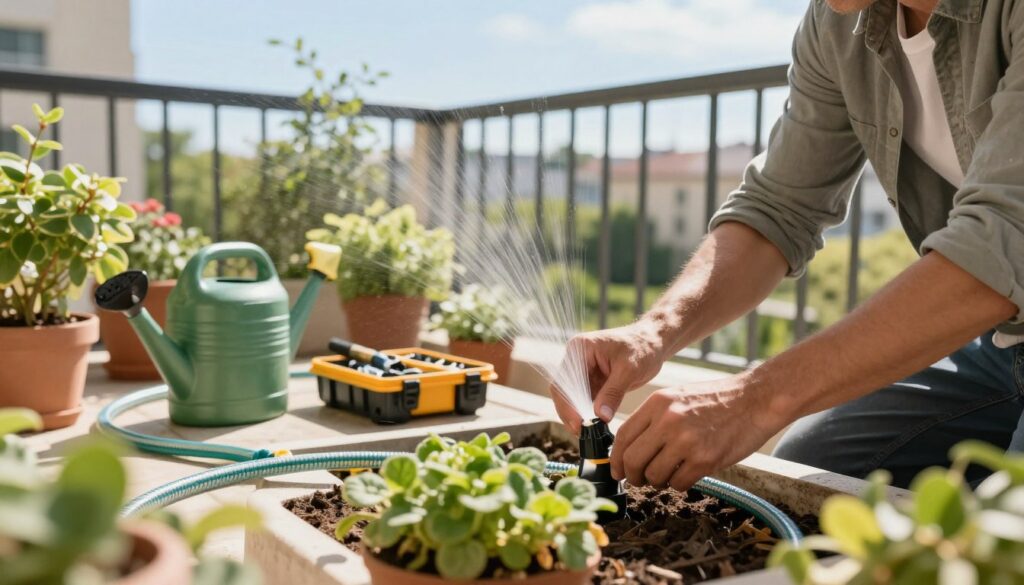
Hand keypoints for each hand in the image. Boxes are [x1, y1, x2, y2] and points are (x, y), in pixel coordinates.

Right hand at [550, 320, 666, 434]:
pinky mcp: (592, 382)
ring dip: (579, 416)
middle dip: (571, 414)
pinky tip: (596, 428)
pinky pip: (585, 402)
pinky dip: (588, 415)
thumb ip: (613, 392)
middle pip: (563, 392)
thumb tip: (600, 417)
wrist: (654, 342)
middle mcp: (576, 360)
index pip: (564, 382)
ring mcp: (583, 372)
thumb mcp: (629, 370)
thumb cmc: (643, 347)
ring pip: (572, 400)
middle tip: (582, 434)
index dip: (567, 405)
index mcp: (579, 349)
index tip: (578, 424)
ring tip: (590, 434)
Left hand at [610, 373, 787, 490]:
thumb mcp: (677, 398)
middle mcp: (667, 421)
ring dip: (658, 482)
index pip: (623, 436)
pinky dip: (679, 485)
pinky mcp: (705, 459)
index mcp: (658, 403)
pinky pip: (678, 484)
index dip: (616, 459)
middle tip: (639, 481)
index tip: (617, 471)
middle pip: (633, 460)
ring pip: (654, 476)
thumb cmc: (717, 401)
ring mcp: (686, 441)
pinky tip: (688, 474)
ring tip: (670, 474)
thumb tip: (630, 449)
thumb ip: (654, 420)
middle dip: (633, 476)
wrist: (755, 399)